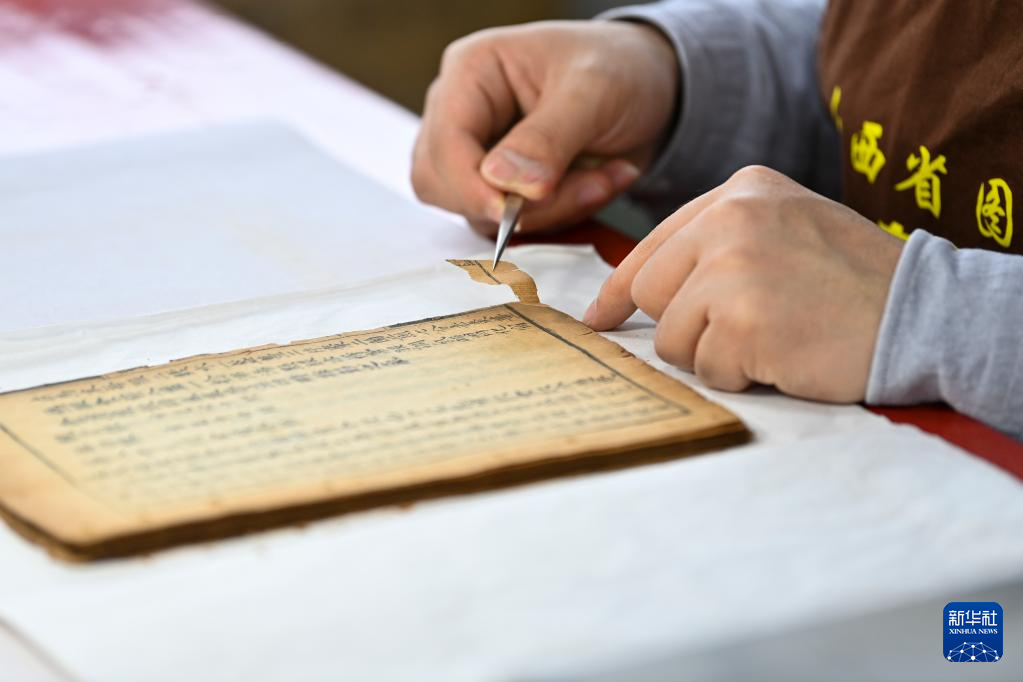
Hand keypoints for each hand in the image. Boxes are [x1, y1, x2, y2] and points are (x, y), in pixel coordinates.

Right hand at [412, 20, 678, 233]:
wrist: (653, 88)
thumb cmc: (619, 68)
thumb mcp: (593, 91)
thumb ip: (547, 138)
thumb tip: (505, 183)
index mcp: (472, 72)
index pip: (443, 143)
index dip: (470, 185)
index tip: (512, 210)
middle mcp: (465, 116)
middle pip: (447, 187)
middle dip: (518, 204)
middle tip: (588, 186)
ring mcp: (482, 156)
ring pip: (484, 214)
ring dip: (552, 210)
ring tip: (605, 178)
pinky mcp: (506, 190)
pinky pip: (517, 226)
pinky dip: (564, 216)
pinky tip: (601, 182)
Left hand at [583, 166, 904, 402]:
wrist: (924, 310)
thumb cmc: (850, 279)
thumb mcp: (784, 228)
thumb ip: (715, 245)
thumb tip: (630, 294)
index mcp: (739, 191)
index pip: (652, 244)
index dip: (621, 288)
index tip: (600, 315)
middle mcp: (730, 220)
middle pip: (653, 293)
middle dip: (685, 324)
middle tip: (742, 327)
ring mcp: (735, 270)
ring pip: (672, 338)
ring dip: (715, 353)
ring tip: (773, 336)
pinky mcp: (745, 322)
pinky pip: (707, 369)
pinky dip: (742, 375)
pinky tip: (784, 355)